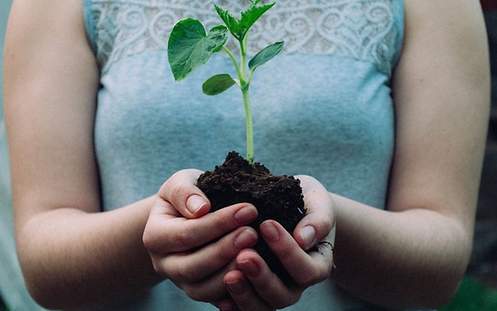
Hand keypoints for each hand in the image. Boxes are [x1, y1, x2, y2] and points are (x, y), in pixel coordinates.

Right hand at [142, 169, 258, 304]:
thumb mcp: (180, 183)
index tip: (248, 209)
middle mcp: (164, 264)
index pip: (186, 234)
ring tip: (256, 254)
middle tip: (252, 233)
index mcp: (155, 236)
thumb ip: (185, 192)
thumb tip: (200, 208)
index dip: (218, 223)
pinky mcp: (201, 292)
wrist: (187, 216)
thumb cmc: (188, 196)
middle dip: (225, 250)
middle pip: (192, 267)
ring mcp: (182, 282)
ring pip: (203, 290)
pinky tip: (255, 277)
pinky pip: (216, 300)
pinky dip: (235, 292)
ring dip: (231, 273)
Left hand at [221, 175, 335, 309]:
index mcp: (317, 265)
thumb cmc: (306, 201)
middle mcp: (296, 284)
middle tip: (244, 255)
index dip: (287, 251)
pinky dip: (233, 306)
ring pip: (262, 307)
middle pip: (282, 295)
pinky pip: (243, 309)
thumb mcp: (317, 202)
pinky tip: (221, 299)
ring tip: (229, 276)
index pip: (306, 269)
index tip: (267, 225)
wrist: (290, 206)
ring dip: (245, 294)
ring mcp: (273, 291)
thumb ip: (318, 219)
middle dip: (262, 277)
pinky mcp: (253, 292)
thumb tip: (304, 238)